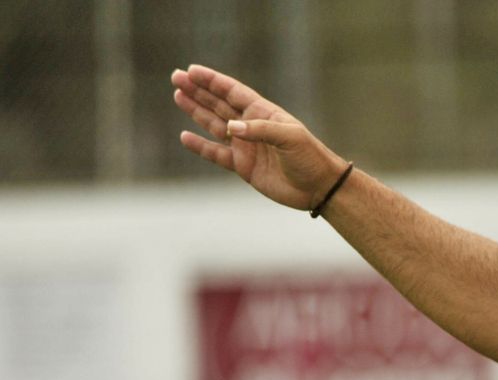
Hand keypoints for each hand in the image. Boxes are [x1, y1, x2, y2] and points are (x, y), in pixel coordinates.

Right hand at [171, 64, 344, 210]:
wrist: (319, 187)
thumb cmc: (310, 157)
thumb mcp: (291, 138)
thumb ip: (260, 130)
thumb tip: (230, 127)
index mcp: (263, 113)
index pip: (233, 91)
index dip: (212, 81)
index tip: (191, 70)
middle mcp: (251, 126)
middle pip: (219, 104)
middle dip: (198, 91)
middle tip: (176, 77)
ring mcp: (246, 146)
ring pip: (214, 124)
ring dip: (196, 111)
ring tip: (178, 96)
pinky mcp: (243, 166)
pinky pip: (216, 154)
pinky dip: (201, 146)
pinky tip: (185, 137)